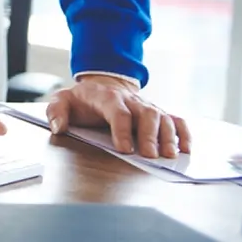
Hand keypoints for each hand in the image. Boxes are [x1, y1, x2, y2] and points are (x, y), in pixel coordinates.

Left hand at [46, 75, 190, 157]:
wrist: (102, 85)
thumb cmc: (82, 99)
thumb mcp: (62, 100)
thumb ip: (56, 112)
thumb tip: (58, 127)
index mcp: (107, 97)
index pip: (118, 111)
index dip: (122, 129)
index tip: (125, 149)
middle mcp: (131, 100)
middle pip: (146, 114)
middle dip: (149, 135)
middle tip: (149, 156)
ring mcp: (146, 106)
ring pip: (163, 117)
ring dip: (168, 136)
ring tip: (169, 155)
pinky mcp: (158, 113)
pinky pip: (176, 119)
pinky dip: (183, 133)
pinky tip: (186, 149)